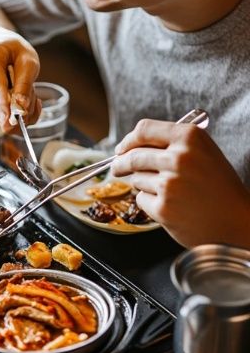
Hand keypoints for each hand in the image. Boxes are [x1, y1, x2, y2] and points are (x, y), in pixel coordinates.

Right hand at [0, 26, 41, 131]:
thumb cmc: (12, 50)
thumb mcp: (28, 59)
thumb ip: (26, 83)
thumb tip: (21, 108)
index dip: (2, 104)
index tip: (7, 122)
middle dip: (18, 105)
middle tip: (32, 95)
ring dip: (11, 105)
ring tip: (14, 85)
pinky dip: (3, 105)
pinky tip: (4, 89)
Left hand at [111, 119, 249, 247]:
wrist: (235, 222)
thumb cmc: (218, 188)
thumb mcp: (202, 153)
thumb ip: (171, 145)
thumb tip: (129, 147)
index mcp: (190, 137)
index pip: (144, 130)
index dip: (128, 140)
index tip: (121, 149)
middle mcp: (179, 158)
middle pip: (132, 155)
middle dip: (121, 163)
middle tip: (118, 168)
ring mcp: (169, 184)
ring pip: (135, 178)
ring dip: (142, 184)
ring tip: (168, 192)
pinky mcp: (163, 207)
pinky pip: (140, 199)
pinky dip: (148, 203)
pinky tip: (169, 206)